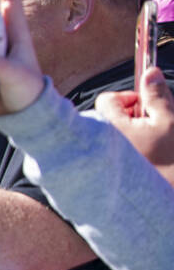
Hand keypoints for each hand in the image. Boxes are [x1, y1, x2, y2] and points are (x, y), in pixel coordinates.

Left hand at [95, 66, 173, 183]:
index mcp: (113, 127)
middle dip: (132, 114)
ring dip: (134, 130)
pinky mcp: (111, 169)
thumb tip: (151, 73)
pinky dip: (132, 145)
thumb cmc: (170, 160)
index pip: (106, 99)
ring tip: (153, 142)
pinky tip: (148, 154)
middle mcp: (103, 142)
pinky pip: (117, 149)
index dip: (127, 97)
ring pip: (115, 132)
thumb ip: (157, 96)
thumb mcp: (169, 121)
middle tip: (152, 124)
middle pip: (110, 116)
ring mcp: (105, 157)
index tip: (145, 105)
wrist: (169, 196)